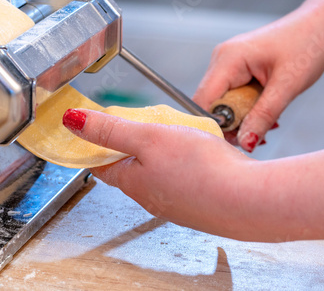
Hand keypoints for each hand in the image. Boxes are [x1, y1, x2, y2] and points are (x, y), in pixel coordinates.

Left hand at [62, 108, 254, 238]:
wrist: (250, 200)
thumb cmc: (200, 171)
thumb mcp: (147, 138)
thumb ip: (111, 130)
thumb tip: (73, 121)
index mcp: (131, 181)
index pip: (99, 164)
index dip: (93, 146)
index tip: (92, 131)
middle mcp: (150, 196)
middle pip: (127, 167)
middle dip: (126, 146)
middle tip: (131, 125)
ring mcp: (174, 201)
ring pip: (154, 172)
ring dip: (155, 154)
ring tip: (166, 135)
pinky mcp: (197, 201)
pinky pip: (179, 179)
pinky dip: (178, 163)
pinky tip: (194, 154)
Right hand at [193, 0, 323, 151]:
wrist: (320, 24)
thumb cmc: (308, 44)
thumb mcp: (287, 86)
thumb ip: (263, 116)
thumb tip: (245, 143)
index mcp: (227, 59)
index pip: (204, 101)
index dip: (213, 124)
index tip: (235, 141)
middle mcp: (220, 60)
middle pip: (210, 104)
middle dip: (232, 124)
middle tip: (257, 136)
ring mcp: (226, 63)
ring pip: (221, 102)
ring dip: (241, 118)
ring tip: (267, 124)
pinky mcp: (235, 68)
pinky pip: (231, 95)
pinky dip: (246, 108)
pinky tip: (264, 112)